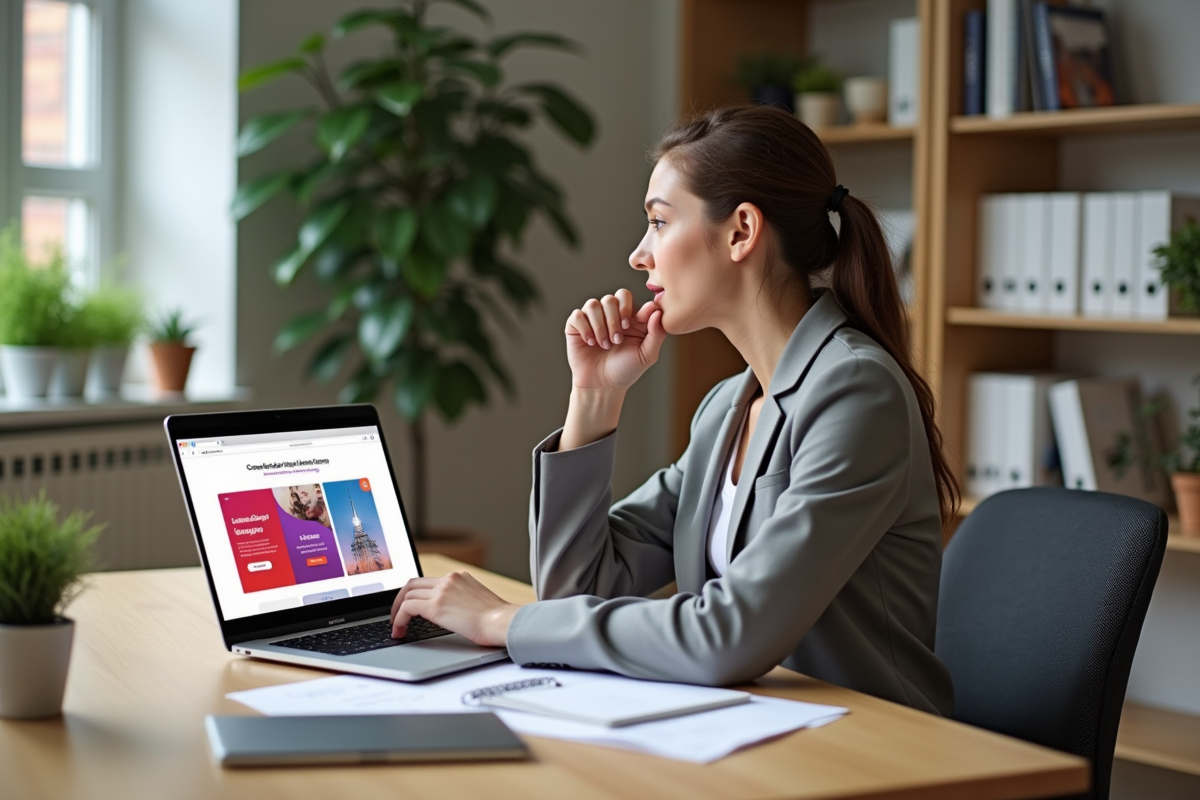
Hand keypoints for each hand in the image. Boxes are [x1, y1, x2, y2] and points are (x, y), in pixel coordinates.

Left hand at [389, 572, 518, 647]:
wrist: (502, 622)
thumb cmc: (496, 619)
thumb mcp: (477, 601)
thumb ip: (461, 599)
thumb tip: (448, 612)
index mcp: (459, 577)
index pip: (428, 581)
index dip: (414, 594)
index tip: (410, 606)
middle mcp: (449, 579)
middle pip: (413, 584)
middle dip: (400, 600)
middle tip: (396, 615)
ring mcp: (442, 591)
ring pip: (407, 594)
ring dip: (397, 611)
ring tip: (397, 627)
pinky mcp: (436, 606)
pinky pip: (407, 608)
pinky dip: (399, 619)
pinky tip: (399, 631)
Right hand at [565, 289, 665, 392]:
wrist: (602, 386)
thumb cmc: (626, 370)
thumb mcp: (647, 355)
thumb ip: (656, 333)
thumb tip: (656, 310)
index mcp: (629, 317)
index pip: (626, 297)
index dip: (628, 308)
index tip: (629, 326)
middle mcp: (610, 315)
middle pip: (611, 298)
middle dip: (614, 318)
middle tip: (617, 340)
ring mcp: (592, 319)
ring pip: (593, 304)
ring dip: (600, 326)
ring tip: (604, 345)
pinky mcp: (576, 326)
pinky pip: (577, 315)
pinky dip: (585, 329)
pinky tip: (590, 343)